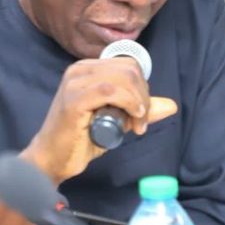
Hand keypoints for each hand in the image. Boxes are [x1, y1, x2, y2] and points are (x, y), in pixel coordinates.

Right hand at [21, 57, 176, 182]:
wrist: (53, 159)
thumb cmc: (80, 138)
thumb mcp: (117, 120)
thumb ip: (140, 109)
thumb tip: (171, 106)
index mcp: (88, 69)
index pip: (128, 65)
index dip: (142, 88)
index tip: (142, 113)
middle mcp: (79, 69)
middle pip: (129, 69)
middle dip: (144, 95)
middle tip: (141, 121)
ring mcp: (74, 82)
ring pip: (123, 78)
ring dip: (138, 102)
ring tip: (137, 125)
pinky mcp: (74, 99)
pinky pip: (110, 90)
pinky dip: (128, 103)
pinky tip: (132, 117)